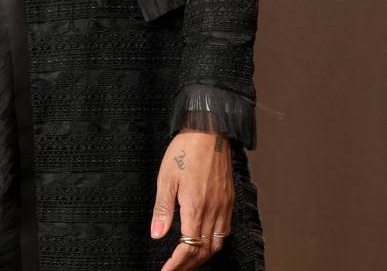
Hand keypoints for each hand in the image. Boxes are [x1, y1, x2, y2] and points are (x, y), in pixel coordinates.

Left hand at [151, 129, 234, 269]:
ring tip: (188, 262)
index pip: (188, 247)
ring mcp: (224, 205)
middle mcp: (213, 209)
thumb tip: (157, 234)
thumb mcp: (166, 179)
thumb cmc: (186, 150)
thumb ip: (163, 209)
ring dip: (202, 257)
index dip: (176, 265)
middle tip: (174, 270)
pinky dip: (215, 242)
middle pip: (204, 250)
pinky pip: (225, 230)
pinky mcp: (229, 199)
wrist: (209, 130)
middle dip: (189, 265)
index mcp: (195, 206)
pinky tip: (205, 241)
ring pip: (217, 243)